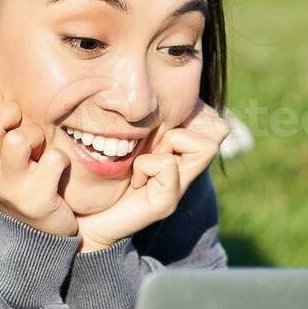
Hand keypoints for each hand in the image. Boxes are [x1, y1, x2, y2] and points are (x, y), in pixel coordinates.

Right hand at [0, 90, 77, 237]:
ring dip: (37, 138)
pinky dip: (60, 161)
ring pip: (19, 140)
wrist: (35, 232)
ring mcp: (7, 187)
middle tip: (25, 131)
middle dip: (15, 116)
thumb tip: (4, 82)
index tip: (7, 116)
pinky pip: (53, 160)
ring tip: (39, 152)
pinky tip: (55, 172)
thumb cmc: (19, 177)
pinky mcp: (35, 201)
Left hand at [73, 100, 229, 251]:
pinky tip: (135, 180)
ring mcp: (180, 186)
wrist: (88, 218)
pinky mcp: (167, 203)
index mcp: (180, 150)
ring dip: (169, 144)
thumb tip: (161, 90)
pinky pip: (168, 166)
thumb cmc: (105, 173)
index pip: (213, 117)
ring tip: (146, 160)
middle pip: (219, 129)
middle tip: (153, 144)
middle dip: (183, 125)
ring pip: (204, 146)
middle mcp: (187, 168)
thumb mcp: (129, 136)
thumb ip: (148, 118)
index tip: (158, 127)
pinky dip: (147, 166)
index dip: (191, 111)